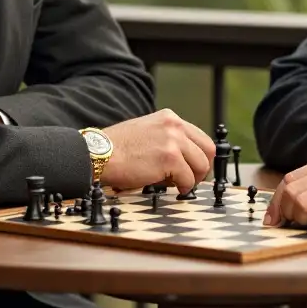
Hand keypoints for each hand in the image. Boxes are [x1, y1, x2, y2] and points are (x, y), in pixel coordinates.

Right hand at [98, 109, 215, 195]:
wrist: (99, 154)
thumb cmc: (117, 149)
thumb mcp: (147, 132)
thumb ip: (167, 139)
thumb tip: (184, 160)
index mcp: (169, 118)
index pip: (200, 138)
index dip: (200, 157)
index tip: (195, 168)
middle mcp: (174, 126)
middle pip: (207, 150)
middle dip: (202, 169)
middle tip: (192, 180)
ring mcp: (173, 141)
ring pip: (200, 165)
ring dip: (192, 179)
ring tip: (179, 185)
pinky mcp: (170, 158)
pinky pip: (187, 179)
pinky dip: (183, 187)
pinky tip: (173, 188)